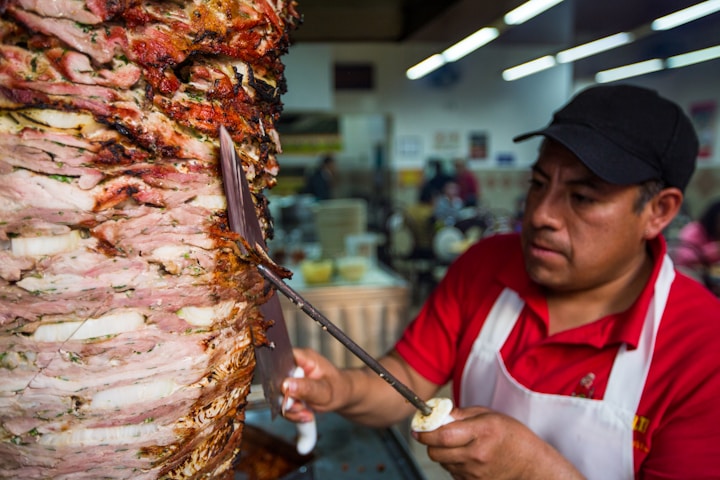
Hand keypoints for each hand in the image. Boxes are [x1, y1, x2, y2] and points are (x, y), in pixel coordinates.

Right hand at [280, 348, 351, 422]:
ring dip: (290, 410)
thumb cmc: (339, 388)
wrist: (342, 396)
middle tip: (301, 407)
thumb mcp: (326, 390)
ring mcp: (291, 379)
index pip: (281, 360)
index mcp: (303, 358)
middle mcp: (294, 366)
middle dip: (287, 400)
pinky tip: (304, 414)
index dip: (279, 377)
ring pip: (277, 396)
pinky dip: (292, 413)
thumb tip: (286, 385)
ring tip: (306, 413)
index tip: (287, 392)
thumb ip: (307, 388)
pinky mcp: (289, 391)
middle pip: (276, 381)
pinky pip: (282, 404)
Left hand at [413, 405, 582, 479]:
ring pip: (442, 462)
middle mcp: (476, 455)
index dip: (425, 431)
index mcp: (481, 432)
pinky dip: (452, 463)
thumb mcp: (489, 415)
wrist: (531, 464)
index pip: (442, 435)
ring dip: (442, 452)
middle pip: (436, 452)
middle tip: (432, 433)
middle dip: (429, 442)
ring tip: (457, 444)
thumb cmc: (512, 436)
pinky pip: (452, 472)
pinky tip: (465, 456)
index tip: (418, 427)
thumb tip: (437, 414)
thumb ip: (461, 414)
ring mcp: (474, 473)